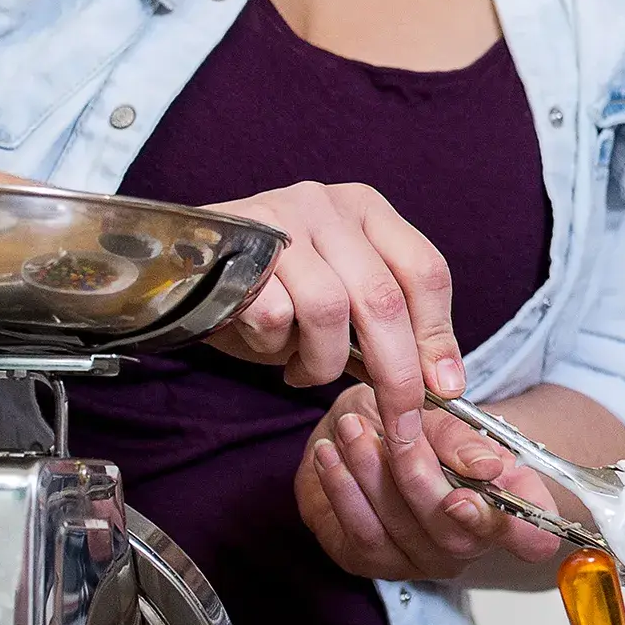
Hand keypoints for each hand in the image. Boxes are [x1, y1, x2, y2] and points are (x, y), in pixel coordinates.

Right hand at [207, 179, 463, 508]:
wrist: (179, 270)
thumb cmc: (272, 289)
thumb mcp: (339, 300)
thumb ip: (386, 330)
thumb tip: (440, 382)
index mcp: (366, 209)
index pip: (425, 271)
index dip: (439, 336)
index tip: (444, 387)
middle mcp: (327, 204)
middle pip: (383, 298)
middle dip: (396, 372)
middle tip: (399, 419)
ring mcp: (279, 220)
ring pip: (329, 310)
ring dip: (323, 361)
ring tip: (305, 369)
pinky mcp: (234, 247)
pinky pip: (273, 315)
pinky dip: (276, 347)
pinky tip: (267, 346)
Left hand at [295, 382, 570, 584]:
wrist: (358, 431)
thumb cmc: (410, 422)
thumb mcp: (438, 415)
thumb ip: (461, 440)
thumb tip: (488, 466)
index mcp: (504, 508)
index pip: (533, 539)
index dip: (517, 531)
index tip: (468, 497)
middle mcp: (469, 544)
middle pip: (455, 534)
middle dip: (418, 474)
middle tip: (394, 428)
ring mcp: (422, 560)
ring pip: (404, 529)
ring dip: (372, 474)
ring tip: (352, 429)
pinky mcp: (374, 563)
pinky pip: (362, 534)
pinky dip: (342, 490)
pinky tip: (329, 456)